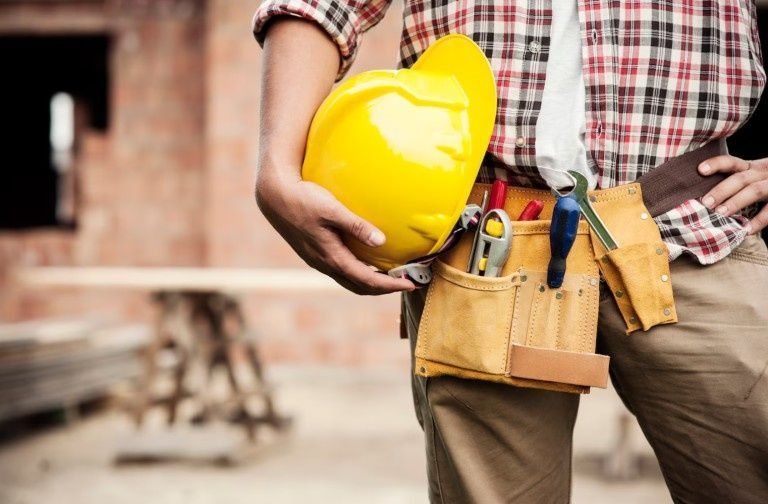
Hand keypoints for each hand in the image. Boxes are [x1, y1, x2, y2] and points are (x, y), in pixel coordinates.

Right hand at [255, 170, 415, 294]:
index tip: (411, 283)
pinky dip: (358, 272)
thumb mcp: (332, 209)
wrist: (274, 196)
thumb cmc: (303, 198)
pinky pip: (341, 271)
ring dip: (371, 282)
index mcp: (331, 257)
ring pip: (349, 280)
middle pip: (360, 287)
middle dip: (384, 289)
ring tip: (390, 275)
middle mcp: (325, 264)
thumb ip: (357, 225)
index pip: (367, 280)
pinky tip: (367, 260)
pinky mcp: (315, 253)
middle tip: (406, 282)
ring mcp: (318, 260)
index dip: (390, 285)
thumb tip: (382, 241)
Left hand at [698, 156, 767, 233]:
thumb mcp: (756, 178)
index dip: (716, 164)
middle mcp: (763, 173)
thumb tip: (705, 200)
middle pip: (740, 178)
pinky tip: (745, 230)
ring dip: (736, 202)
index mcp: (753, 168)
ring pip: (754, 190)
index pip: (732, 162)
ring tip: (720, 214)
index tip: (700, 169)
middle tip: (705, 203)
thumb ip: (736, 185)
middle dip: (721, 190)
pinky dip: (757, 221)